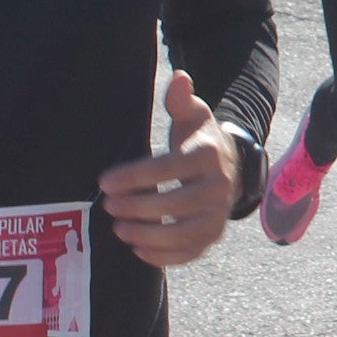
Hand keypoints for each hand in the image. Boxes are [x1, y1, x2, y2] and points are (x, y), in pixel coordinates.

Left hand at [98, 71, 239, 266]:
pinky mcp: (214, 236)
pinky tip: (137, 250)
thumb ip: (180, 100)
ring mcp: (218, 215)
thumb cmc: (198, 140)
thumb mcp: (192, 116)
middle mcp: (220, 187)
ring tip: (119, 229)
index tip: (104, 182)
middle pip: (175, 204)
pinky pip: (190, 253)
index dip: (134, 177)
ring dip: (147, 236)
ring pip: (182, 234)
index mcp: (209, 156)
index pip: (168, 168)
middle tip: (108, 206)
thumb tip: (179, 79)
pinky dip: (164, 257)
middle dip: (137, 207)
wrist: (232, 166)